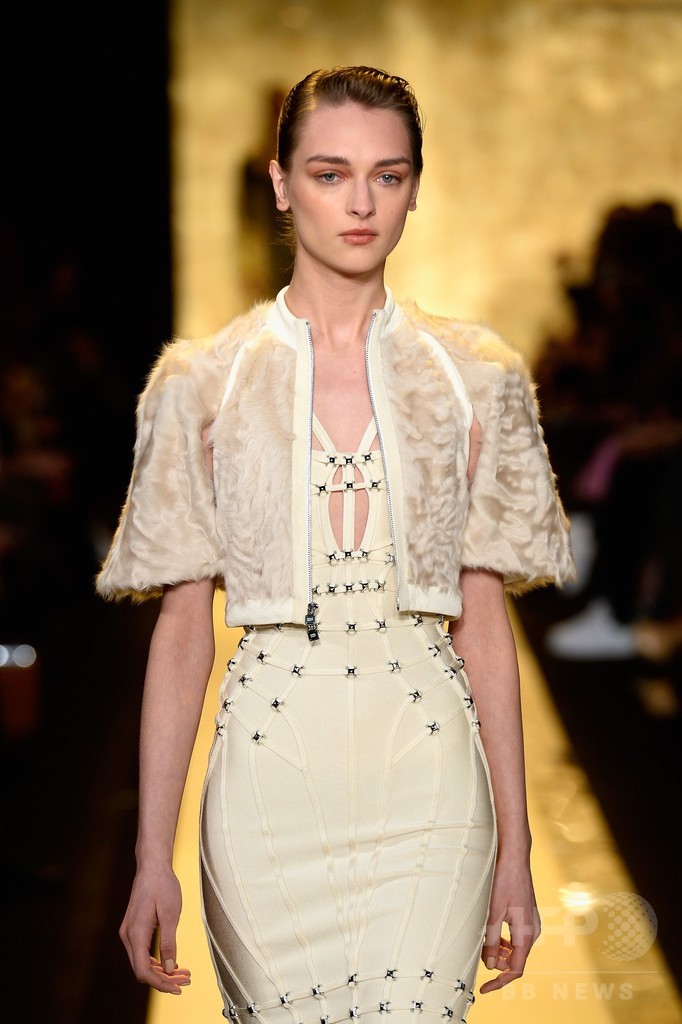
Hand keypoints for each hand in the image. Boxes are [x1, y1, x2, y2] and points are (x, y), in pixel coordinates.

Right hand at [119, 863, 190, 993]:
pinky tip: (171, 962)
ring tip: (183, 974)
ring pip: (142, 962)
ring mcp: (128, 932)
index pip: (143, 970)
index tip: (177, 988)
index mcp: (136, 932)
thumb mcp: (171, 913)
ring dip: (161, 971)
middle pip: (142, 969)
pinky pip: (142, 952)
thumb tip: (169, 967)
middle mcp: (128, 935)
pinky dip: (156, 960)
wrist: (152, 866)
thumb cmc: (162, 885)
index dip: (159, 983)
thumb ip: (169, 941)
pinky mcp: (133, 928)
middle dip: (163, 979)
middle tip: (185, 981)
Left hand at [479, 857, 540, 992]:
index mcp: (527, 933)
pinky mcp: (525, 915)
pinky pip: (515, 935)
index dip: (499, 982)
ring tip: (482, 939)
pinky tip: (490, 930)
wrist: (514, 856)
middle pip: (515, 959)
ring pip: (514, 947)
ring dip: (498, 949)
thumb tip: (488, 965)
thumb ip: (490, 940)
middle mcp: (532, 931)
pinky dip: (502, 938)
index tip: (484, 988)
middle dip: (497, 962)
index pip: (516, 969)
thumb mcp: (493, 912)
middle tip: (478, 952)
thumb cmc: (504, 881)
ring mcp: (530, 922)